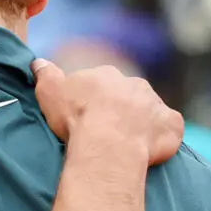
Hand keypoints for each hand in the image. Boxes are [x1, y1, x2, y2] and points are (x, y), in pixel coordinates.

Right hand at [32, 59, 183, 165]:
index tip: (85, 115)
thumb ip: (45, 74)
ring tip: (126, 143)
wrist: (108, 143)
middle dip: (120, 108)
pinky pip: (170, 129)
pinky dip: (163, 136)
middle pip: (128, 95)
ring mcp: (156, 104)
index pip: (100, 83)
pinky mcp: (172, 125)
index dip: (93, 99)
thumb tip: (38, 62)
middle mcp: (135, 84)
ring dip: (141, 122)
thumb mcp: (49, 91)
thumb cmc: (77, 117)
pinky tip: (150, 148)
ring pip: (149, 111)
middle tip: (106, 131)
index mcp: (107, 75)